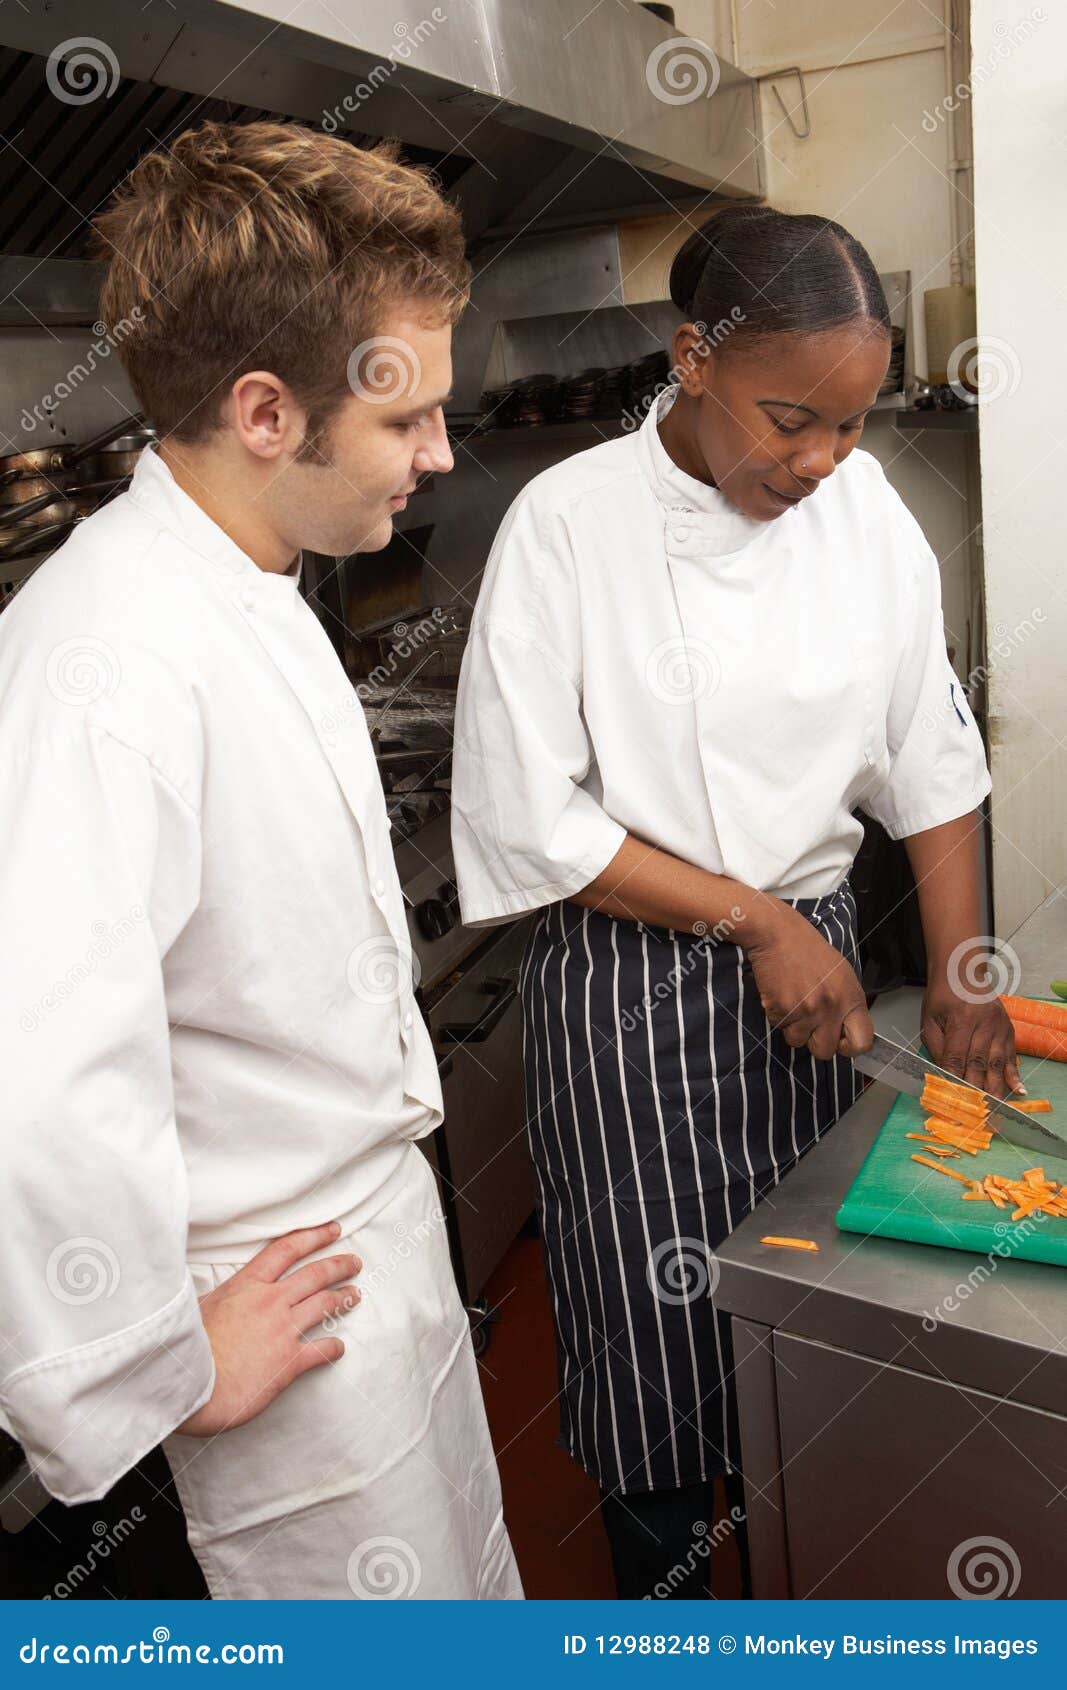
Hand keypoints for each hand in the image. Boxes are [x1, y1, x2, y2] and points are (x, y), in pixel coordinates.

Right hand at [175, 1221, 360, 1436]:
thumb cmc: (184, 1348)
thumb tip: (214, 1293)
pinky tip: (339, 1347)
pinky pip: (321, 1350)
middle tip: (354, 1262)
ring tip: (355, 1295)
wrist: (188, 1384)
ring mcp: (283, 1331)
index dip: (313, 1237)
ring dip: (343, 1298)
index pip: (287, 1250)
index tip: (332, 1230)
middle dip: (338, 1265)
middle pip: (314, 1274)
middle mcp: (271, 1302)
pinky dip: (334, 1347)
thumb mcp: (195, 1307)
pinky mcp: (289, 1363)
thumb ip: (216, 1297)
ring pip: (324, 1305)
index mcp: (247, 1285)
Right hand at [748, 900, 873, 1060]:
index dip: (850, 1048)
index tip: (839, 1042)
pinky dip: (777, 1014)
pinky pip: (779, 1026)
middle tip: (809, 1023)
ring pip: (797, 1040)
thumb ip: (846, 1003)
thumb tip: (845, 1031)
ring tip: (792, 1001)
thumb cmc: (809, 951)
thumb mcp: (841, 974)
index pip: (862, 1041)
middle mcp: (832, 1007)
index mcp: (851, 997)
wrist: (778, 934)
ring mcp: (806, 1010)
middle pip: (825, 1051)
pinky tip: (780, 993)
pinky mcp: (781, 1009)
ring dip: (793, 1026)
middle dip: (814, 1041)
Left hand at [921, 978, 1022, 1098]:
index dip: (954, 1080)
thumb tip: (943, 1076)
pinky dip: (1014, 1076)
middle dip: (975, 1090)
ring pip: (996, 1063)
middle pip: (978, 1063)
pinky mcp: (1008, 1030)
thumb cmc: (941, 998)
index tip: (951, 1100)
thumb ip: (937, 1048)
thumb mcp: (930, 1020)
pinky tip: (1019, 1091)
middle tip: (973, 1113)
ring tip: (994, 1110)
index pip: (957, 1056)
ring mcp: (999, 1027)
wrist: (962, 972)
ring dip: (995, 1088)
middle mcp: (984, 1023)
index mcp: (961, 1018)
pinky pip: (1011, 1057)